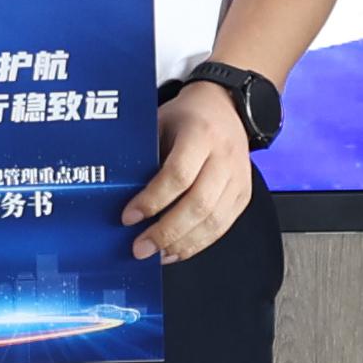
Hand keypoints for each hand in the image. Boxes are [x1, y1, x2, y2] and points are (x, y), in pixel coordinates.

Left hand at [124, 81, 257, 262]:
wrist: (226, 108)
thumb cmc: (187, 117)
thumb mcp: (159, 123)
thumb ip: (145, 156)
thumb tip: (119, 194)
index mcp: (201, 134)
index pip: (178, 175)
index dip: (152, 200)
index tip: (129, 216)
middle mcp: (224, 157)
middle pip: (198, 204)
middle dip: (166, 232)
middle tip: (140, 247)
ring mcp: (238, 178)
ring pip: (213, 221)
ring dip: (182, 244)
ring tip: (156, 254)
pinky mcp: (243, 195)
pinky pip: (222, 227)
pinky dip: (198, 243)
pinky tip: (176, 250)